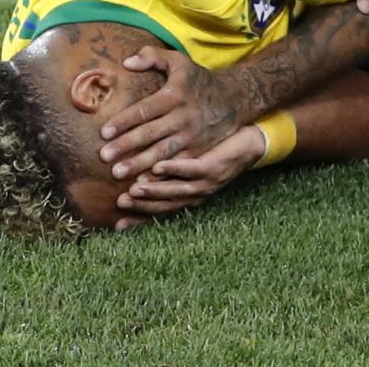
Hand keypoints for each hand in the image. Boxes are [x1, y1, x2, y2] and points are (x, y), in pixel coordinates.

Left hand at [98, 46, 244, 181]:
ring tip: (117, 173)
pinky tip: (142, 183)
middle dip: (126, 146)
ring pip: (161, 153)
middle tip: (104, 157)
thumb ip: (153, 56)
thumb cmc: (197, 81)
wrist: (233, 99)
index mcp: (174, 96)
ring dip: (138, 164)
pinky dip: (159, 175)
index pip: (145, 110)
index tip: (104, 132)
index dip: (124, 121)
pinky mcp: (197, 151)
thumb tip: (127, 62)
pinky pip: (175, 166)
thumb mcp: (179, 61)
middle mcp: (182, 117)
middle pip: (150, 134)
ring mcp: (191, 137)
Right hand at [114, 124, 266, 226]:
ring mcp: (205, 184)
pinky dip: (173, 170)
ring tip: (132, 190)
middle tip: (120, 204)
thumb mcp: (191, 166)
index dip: (140, 219)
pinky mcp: (213, 168)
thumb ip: (168, 172)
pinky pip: (190, 170)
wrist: (250, 145)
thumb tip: (140, 170)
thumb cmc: (216, 153)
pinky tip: (157, 167)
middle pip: (165, 205)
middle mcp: (196, 195)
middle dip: (141, 207)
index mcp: (188, 197)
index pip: (160, 211)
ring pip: (175, 191)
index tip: (118, 225)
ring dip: (153, 192)